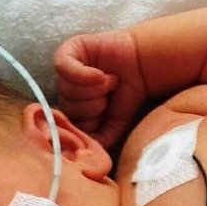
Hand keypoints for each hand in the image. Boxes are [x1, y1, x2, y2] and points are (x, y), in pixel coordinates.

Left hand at [54, 31, 146, 149]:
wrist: (143, 67)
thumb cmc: (128, 96)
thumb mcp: (114, 126)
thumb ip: (97, 141)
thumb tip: (82, 154)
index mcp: (72, 109)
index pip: (66, 125)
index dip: (86, 123)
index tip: (103, 117)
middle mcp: (65, 90)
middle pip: (67, 107)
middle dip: (93, 106)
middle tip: (110, 96)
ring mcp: (64, 70)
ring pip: (66, 90)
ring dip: (95, 89)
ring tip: (110, 81)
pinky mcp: (68, 51)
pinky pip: (64, 67)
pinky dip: (84, 75)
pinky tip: (101, 75)